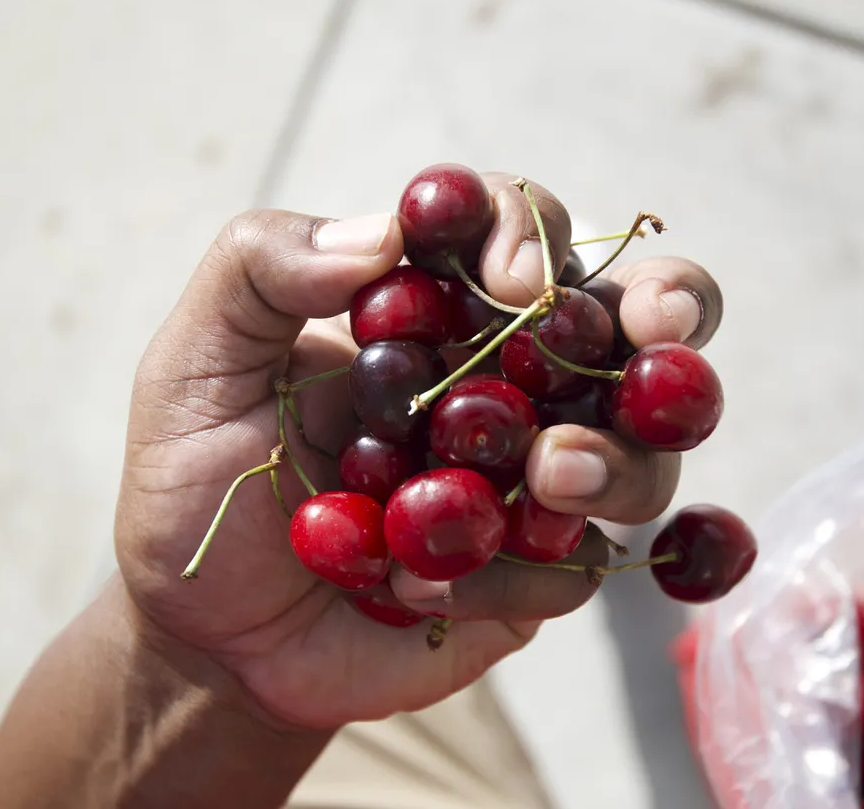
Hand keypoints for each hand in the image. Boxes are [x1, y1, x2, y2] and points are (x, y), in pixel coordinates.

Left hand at [114, 172, 724, 728]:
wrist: (206, 635)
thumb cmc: (196, 484)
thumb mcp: (193, 364)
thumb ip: (259, 271)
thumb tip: (384, 233)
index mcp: (431, 307)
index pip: (515, 227)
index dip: (533, 232)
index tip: (514, 283)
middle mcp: (503, 380)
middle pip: (630, 319)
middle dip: (670, 309)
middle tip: (658, 329)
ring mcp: (531, 479)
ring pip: (642, 447)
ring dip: (616, 456)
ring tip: (550, 475)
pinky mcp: (535, 574)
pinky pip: (581, 566)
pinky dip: (519, 573)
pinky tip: (420, 585)